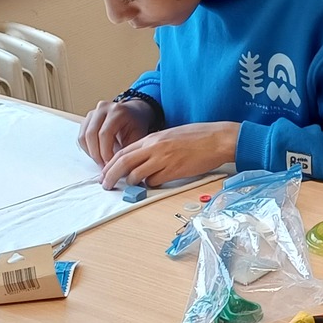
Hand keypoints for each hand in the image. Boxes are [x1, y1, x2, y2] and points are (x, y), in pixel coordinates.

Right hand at [77, 97, 156, 166]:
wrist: (134, 113)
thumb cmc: (136, 125)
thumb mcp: (138, 137)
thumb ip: (128, 151)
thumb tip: (119, 171)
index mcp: (117, 111)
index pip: (105, 133)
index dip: (105, 151)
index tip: (110, 164)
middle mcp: (103, 108)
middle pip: (91, 134)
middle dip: (96, 154)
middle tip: (104, 167)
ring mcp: (93, 112)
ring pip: (83, 136)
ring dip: (91, 153)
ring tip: (101, 162)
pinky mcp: (87, 119)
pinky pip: (81, 137)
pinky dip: (87, 149)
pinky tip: (97, 155)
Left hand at [99, 121, 239, 188]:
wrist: (217, 138)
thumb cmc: (197, 136)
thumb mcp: (169, 136)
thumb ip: (153, 146)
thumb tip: (140, 160)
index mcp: (153, 138)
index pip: (123, 151)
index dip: (111, 164)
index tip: (105, 173)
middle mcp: (155, 147)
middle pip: (124, 163)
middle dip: (111, 176)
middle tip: (106, 185)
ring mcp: (164, 159)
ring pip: (137, 174)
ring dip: (131, 182)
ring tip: (131, 186)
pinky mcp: (175, 171)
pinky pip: (155, 181)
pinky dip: (151, 184)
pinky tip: (154, 184)